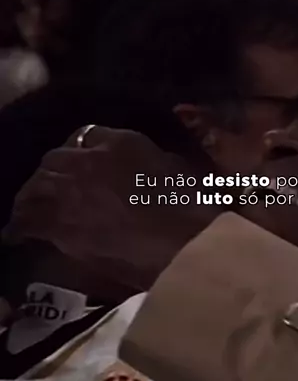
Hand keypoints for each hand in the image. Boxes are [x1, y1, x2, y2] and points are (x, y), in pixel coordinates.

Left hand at [4, 127, 216, 291]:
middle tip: (54, 191)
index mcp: (123, 142)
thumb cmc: (196, 211)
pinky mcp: (61, 223)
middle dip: (52, 173)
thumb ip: (157, 161)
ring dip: (33, 198)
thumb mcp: (182, 170)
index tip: (81, 166)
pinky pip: (28, 220)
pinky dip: (22, 226)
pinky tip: (17, 234)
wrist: (188, 246)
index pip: (88, 134)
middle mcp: (89, 159)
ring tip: (30, 212)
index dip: (81, 151)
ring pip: (36, 186)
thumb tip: (150, 167)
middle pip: (55, 158)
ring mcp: (71, 190)